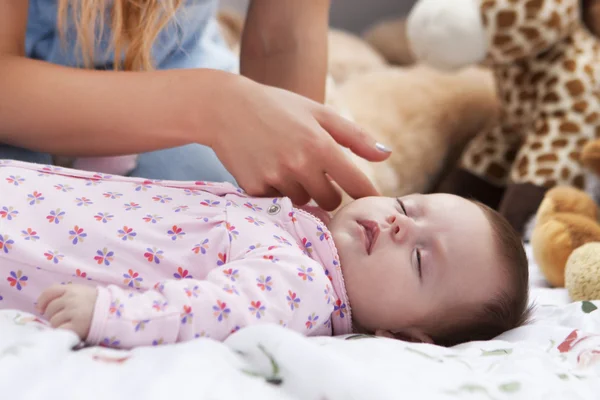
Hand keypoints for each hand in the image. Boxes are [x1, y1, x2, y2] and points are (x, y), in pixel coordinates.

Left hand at [37, 284, 96, 340]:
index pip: (49, 292)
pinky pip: (60, 330)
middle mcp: (71, 299)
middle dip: (54, 315)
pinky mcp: (77, 326)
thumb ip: (65, 294)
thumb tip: (41, 307)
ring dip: (59, 325)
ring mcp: (74, 312)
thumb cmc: (98, 304)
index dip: (42, 301)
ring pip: (53, 321)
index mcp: (72, 289)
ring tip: (71, 324)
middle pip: (50, 309)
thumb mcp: (83, 292)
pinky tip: (71, 330)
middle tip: (65, 319)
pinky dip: (63, 332)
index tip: (41, 308)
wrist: (116, 314)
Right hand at [210, 77, 391, 210]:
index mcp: (320, 144)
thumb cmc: (278, 107)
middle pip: (330, 200)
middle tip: (316, 173)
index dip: (368, 196)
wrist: (224, 108)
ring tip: (285, 164)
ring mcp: (275, 178)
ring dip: (301, 190)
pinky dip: (277, 191)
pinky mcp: (254, 189)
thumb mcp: (319, 113)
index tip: (373, 203)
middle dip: (329, 192)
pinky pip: (277, 202)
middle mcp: (300, 164)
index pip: (356, 185)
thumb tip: (387, 155)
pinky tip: (267, 168)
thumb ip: (355, 136)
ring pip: (303, 202)